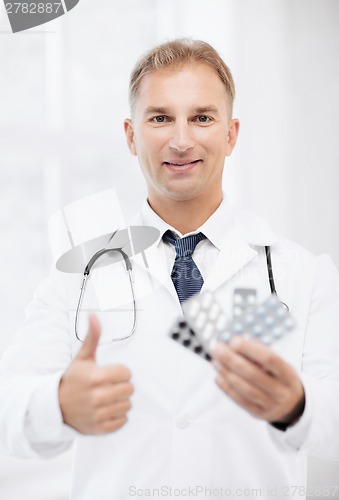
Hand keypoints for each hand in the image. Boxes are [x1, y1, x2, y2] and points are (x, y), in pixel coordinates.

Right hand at [59, 314, 133, 433]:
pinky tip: (106, 410)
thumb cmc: (72, 379)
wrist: (56, 406)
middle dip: (121, 386)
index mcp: (95, 377)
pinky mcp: (100, 428)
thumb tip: (93, 316)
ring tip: (106, 398)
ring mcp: (98, 414)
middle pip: (130, 389)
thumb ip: (92, 337)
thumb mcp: (82, 357)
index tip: (108, 374)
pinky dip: (118, 416)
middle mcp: (96, 396)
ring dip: (120, 401)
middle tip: (107, 386)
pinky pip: (123, 421)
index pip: (127, 373)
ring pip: (128, 405)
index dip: (120, 372)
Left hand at [212, 337, 304, 424]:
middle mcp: (281, 391)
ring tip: (216, 361)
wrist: (292, 406)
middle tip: (218, 349)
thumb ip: (260, 355)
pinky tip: (218, 377)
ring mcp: (270, 405)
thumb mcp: (279, 365)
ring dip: (227, 374)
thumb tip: (234, 345)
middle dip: (232, 360)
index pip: (269, 359)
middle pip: (253, 375)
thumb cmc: (280, 378)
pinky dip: (227, 388)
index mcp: (288, 374)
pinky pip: (240, 401)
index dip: (250, 349)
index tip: (234, 341)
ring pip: (245, 389)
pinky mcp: (259, 413)